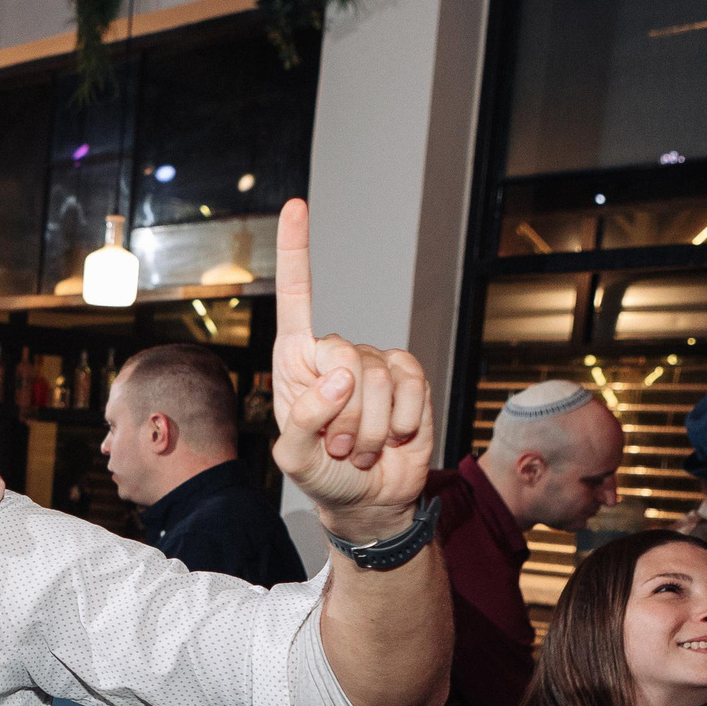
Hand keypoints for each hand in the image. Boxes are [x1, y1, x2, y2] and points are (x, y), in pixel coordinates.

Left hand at [268, 200, 434, 539]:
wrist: (369, 501)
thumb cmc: (322, 475)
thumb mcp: (295, 458)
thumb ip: (304, 418)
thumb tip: (342, 375)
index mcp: (295, 361)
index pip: (298, 298)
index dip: (296, 251)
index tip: (296, 205)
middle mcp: (334, 354)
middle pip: (343, 354)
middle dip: (340, 412)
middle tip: (336, 443)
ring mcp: (374, 364)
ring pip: (378, 376)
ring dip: (367, 427)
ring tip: (357, 448)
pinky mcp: (410, 378)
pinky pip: (412, 384)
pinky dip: (400, 420)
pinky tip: (390, 437)